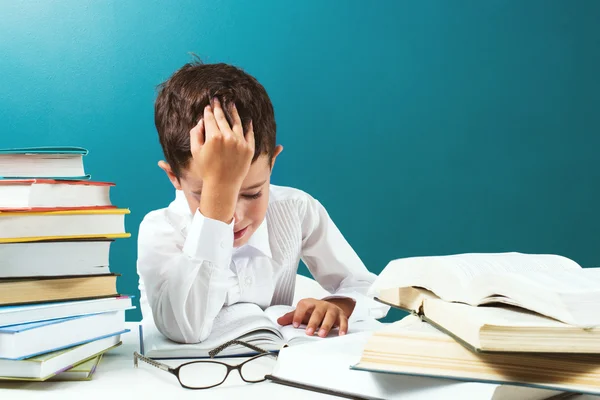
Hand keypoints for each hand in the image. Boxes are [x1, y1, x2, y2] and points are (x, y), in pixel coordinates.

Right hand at [189, 98, 254, 221]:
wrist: (222, 185)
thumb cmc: (206, 169)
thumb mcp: (195, 151)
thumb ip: (196, 133)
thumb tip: (202, 120)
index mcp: (213, 137)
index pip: (210, 119)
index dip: (208, 111)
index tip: (208, 106)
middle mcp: (228, 137)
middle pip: (223, 118)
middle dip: (219, 107)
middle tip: (217, 99)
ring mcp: (240, 142)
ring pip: (237, 122)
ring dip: (233, 111)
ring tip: (231, 104)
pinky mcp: (249, 148)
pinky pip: (249, 133)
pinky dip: (248, 125)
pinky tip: (246, 119)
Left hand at [277, 298, 354, 337]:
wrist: (329, 307)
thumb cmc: (313, 312)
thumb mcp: (302, 313)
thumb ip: (291, 317)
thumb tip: (279, 321)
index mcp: (310, 303)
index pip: (303, 306)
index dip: (298, 315)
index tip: (295, 325)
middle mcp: (322, 305)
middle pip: (317, 312)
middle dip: (313, 322)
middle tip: (309, 332)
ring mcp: (332, 309)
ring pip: (330, 316)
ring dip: (326, 325)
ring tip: (322, 335)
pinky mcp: (341, 315)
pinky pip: (343, 320)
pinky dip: (343, 327)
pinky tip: (341, 335)